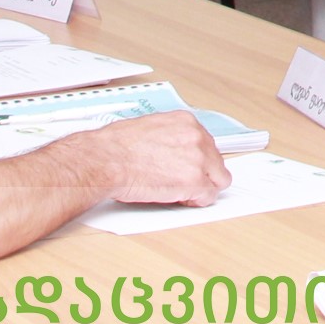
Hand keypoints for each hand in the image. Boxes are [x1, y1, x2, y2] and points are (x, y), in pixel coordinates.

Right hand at [92, 113, 230, 205]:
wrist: (106, 160)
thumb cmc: (116, 147)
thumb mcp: (150, 128)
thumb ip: (170, 137)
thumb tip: (172, 150)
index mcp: (186, 121)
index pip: (207, 143)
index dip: (198, 159)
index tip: (189, 167)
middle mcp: (197, 136)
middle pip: (216, 161)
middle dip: (203, 173)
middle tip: (184, 183)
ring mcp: (198, 159)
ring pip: (218, 180)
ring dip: (201, 188)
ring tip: (180, 192)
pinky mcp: (194, 182)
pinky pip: (208, 197)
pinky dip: (196, 202)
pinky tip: (180, 199)